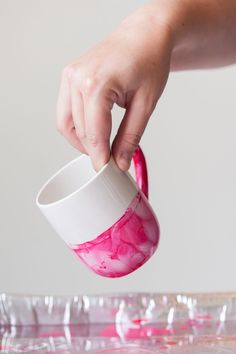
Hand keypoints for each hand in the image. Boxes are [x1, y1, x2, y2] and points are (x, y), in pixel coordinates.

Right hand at [56, 2, 172, 170]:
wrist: (145, 35)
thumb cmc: (149, 60)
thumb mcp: (146, 103)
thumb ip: (130, 136)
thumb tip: (120, 161)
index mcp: (97, 84)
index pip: (94, 133)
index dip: (100, 157)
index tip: (107, 171)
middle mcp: (77, 79)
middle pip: (79, 131)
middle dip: (93, 151)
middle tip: (109, 162)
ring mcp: (70, 76)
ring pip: (65, 123)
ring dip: (81, 140)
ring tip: (101, 147)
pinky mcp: (69, 77)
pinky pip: (65, 110)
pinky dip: (76, 126)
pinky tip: (93, 131)